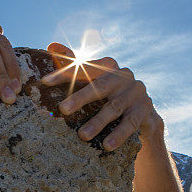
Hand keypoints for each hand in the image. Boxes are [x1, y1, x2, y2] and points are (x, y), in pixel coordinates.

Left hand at [40, 43, 163, 150]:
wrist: (143, 116)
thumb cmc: (110, 98)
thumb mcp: (93, 83)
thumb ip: (74, 67)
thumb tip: (51, 46)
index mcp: (108, 66)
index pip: (85, 67)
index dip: (65, 73)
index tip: (45, 82)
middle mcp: (123, 75)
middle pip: (100, 85)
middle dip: (80, 97)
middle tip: (62, 109)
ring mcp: (136, 92)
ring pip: (114, 107)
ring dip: (98, 122)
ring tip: (83, 136)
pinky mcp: (145, 109)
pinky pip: (131, 123)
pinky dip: (118, 134)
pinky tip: (107, 145)